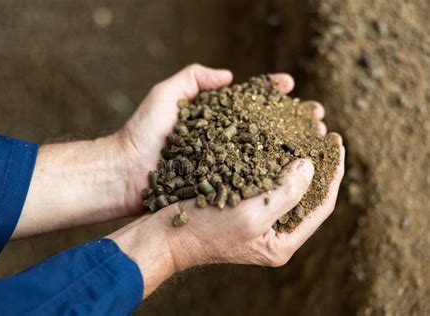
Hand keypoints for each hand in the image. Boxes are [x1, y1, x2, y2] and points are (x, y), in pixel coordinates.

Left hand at [106, 63, 301, 216]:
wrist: (125, 173)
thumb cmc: (142, 132)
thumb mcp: (166, 95)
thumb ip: (193, 77)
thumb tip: (229, 75)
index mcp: (211, 115)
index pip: (247, 99)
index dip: (269, 91)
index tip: (289, 85)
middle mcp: (220, 138)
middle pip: (262, 126)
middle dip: (289, 120)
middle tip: (315, 118)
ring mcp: (220, 162)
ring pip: (261, 152)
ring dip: (288, 147)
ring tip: (312, 142)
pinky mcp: (218, 185)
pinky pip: (248, 178)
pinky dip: (271, 174)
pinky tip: (292, 172)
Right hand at [110, 140, 343, 296]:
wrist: (165, 235)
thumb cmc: (204, 230)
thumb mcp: (250, 215)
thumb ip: (286, 193)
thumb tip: (310, 166)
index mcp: (282, 242)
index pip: (322, 205)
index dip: (333, 173)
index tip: (336, 142)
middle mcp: (274, 231)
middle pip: (308, 194)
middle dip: (319, 163)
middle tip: (324, 133)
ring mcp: (258, 219)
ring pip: (289, 185)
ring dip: (298, 158)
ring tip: (304, 132)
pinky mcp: (242, 206)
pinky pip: (268, 181)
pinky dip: (274, 161)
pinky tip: (274, 142)